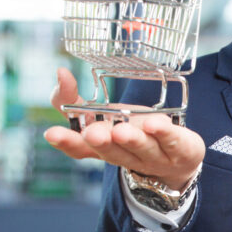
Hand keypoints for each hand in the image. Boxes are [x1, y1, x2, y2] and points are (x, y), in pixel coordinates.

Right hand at [44, 68, 204, 189]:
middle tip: (93, 133)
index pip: (81, 149)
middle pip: (112, 151)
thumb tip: (60, 73)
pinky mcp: (180, 150)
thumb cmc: (133, 131)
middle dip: (102, 142)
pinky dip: (164, 133)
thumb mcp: (104, 114)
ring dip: (131, 139)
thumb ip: (75, 99)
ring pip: (142, 148)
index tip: (51, 133)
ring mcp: (154, 156)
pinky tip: (156, 123)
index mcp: (104, 148)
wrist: (179, 159)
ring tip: (121, 130)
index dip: (68, 142)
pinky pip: (172, 141)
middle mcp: (126, 155)